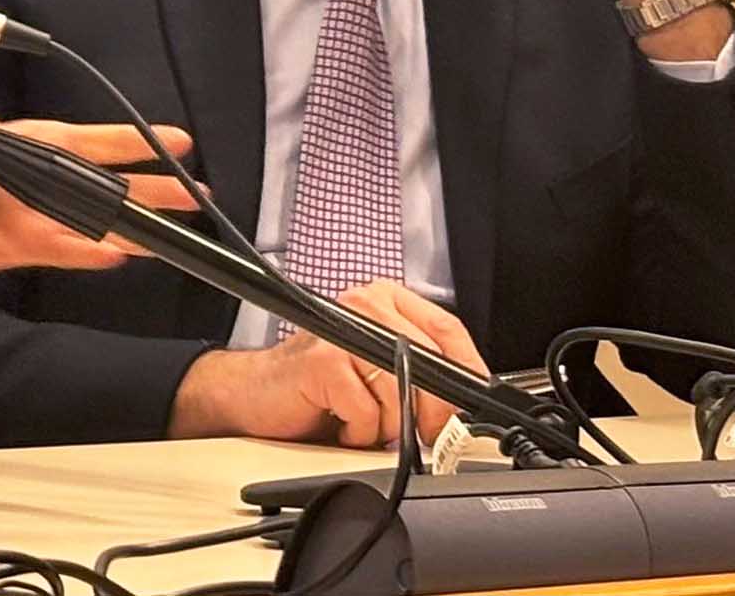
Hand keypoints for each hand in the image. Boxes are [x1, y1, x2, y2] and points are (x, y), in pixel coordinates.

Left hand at [0, 105, 200, 274]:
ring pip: (99, 221)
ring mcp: (41, 216)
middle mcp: (45, 181)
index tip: (174, 142)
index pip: (90, 142)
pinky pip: (67, 252)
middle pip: (109, 185)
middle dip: (152, 189)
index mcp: (32, 145)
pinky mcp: (28, 247)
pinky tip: (120, 256)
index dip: (129, 142)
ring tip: (174, 234)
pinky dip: (90, 254)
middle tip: (194, 194)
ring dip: (135, 226)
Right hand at [168, 281, 485, 447]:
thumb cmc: (320, 387)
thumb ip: (422, 373)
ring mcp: (341, 330)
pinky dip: (358, 430)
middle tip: (421, 433)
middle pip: (430, 362)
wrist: (258, 395)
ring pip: (400, 391)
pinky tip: (339, 421)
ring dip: (386, 425)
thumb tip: (468, 400)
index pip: (447, 327)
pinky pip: (366, 411)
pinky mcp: (321, 361)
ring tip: (362, 420)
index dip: (469, 369)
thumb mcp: (380, 373)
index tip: (476, 402)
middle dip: (432, 411)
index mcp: (385, 301)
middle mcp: (364, 305)